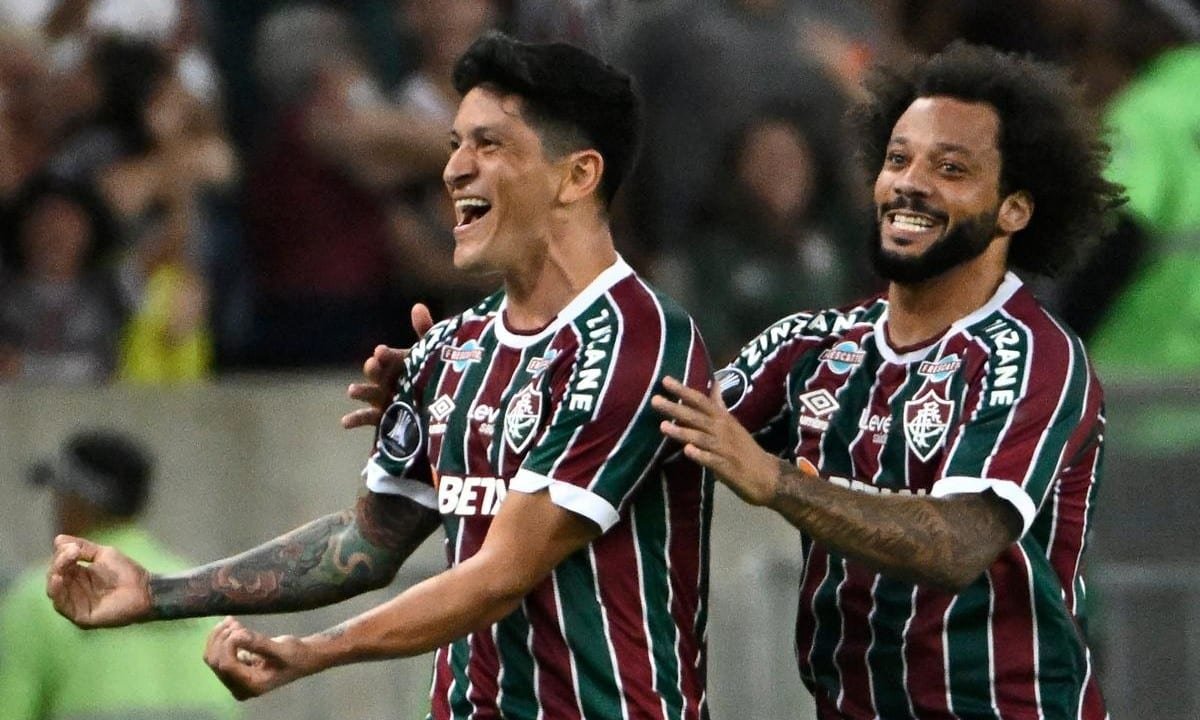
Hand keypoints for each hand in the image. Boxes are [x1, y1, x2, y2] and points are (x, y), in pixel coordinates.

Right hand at [46, 535, 152, 627]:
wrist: (143, 589)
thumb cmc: (125, 572)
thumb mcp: (103, 554)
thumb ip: (82, 547)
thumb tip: (58, 539)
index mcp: (77, 575)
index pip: (60, 565)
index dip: (61, 555)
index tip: (72, 547)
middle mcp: (73, 589)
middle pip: (55, 577)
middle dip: (58, 564)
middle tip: (70, 554)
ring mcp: (75, 603)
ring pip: (55, 591)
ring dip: (55, 576)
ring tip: (60, 568)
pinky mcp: (80, 616)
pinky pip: (63, 606)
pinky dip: (58, 592)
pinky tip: (59, 580)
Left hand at [204, 616, 319, 699]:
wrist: (303, 659)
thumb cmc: (296, 655)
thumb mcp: (282, 648)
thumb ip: (259, 643)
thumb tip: (237, 635)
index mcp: (252, 685)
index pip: (227, 665)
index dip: (228, 644)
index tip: (239, 627)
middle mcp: (240, 687)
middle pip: (216, 662)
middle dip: (221, 639)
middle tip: (234, 621)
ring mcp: (235, 680)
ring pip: (212, 658)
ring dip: (218, 637)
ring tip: (232, 620)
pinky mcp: (234, 670)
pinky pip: (217, 655)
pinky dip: (220, 638)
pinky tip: (231, 625)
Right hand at [340, 303, 434, 429]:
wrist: (443, 407)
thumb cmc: (435, 375)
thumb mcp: (432, 353)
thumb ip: (426, 331)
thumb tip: (417, 306)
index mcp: (399, 363)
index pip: (389, 357)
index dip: (385, 355)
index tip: (381, 351)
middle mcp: (389, 379)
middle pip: (379, 374)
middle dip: (374, 370)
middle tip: (372, 365)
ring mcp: (386, 398)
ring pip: (371, 393)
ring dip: (361, 391)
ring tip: (352, 390)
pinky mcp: (386, 418)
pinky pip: (368, 418)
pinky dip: (355, 419)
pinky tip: (345, 421)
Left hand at [651, 376, 784, 506]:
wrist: (768, 476)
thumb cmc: (745, 448)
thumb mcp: (732, 423)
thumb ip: (719, 405)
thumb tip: (714, 383)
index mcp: (723, 419)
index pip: (701, 401)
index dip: (684, 390)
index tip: (665, 381)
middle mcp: (723, 430)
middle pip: (697, 416)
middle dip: (676, 408)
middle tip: (654, 400)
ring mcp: (725, 449)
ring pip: (701, 437)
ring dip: (683, 431)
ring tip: (663, 426)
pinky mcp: (727, 468)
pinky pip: (711, 460)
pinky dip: (700, 455)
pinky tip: (687, 451)